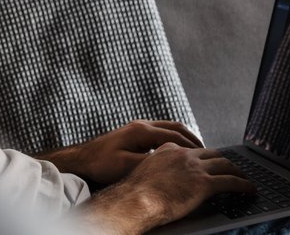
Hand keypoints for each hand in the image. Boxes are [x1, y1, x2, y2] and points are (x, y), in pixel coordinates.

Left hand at [38, 120, 202, 185]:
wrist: (82, 159)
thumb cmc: (101, 164)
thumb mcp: (126, 166)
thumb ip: (150, 162)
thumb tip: (172, 163)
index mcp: (141, 131)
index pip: (175, 136)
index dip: (192, 147)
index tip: (205, 156)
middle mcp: (141, 125)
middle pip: (176, 127)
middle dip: (193, 139)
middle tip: (207, 152)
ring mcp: (138, 127)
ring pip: (169, 127)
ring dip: (184, 137)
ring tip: (197, 151)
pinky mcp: (134, 133)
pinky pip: (161, 131)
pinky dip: (174, 138)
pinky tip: (178, 151)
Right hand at [82, 143, 254, 233]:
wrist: (135, 200)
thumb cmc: (135, 193)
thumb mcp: (145, 173)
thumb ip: (156, 170)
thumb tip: (161, 180)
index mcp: (169, 150)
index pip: (193, 150)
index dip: (204, 156)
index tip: (209, 162)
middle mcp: (184, 155)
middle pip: (213, 154)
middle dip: (224, 161)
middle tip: (231, 168)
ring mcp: (195, 167)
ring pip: (225, 164)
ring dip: (238, 172)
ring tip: (244, 178)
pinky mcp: (205, 183)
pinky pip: (231, 182)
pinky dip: (244, 185)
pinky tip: (249, 190)